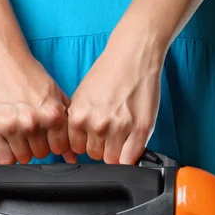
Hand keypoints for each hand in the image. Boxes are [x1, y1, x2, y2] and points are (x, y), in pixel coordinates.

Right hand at [0, 52, 76, 163]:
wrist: (1, 59)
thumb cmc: (29, 76)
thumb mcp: (56, 97)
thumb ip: (66, 127)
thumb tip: (72, 158)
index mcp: (52, 114)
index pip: (58, 149)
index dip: (52, 142)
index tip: (46, 135)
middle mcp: (32, 123)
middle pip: (40, 154)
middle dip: (36, 144)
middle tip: (29, 128)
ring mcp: (10, 126)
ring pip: (22, 158)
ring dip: (21, 148)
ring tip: (17, 129)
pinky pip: (3, 158)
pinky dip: (5, 152)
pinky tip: (5, 137)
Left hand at [67, 33, 164, 163]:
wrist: (132, 56)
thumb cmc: (108, 73)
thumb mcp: (81, 97)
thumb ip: (77, 122)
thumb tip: (75, 147)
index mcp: (78, 117)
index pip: (77, 149)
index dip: (86, 143)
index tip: (92, 138)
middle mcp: (97, 124)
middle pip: (94, 155)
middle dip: (101, 146)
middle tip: (110, 130)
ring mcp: (120, 128)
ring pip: (112, 159)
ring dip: (116, 150)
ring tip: (121, 131)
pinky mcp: (140, 129)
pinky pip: (131, 159)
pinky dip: (131, 156)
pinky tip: (131, 143)